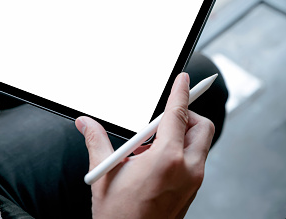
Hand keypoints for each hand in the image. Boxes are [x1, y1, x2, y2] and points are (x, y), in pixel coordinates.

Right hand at [75, 73, 214, 218]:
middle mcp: (187, 169)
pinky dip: (181, 151)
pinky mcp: (192, 190)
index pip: (179, 114)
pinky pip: (195, 160)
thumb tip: (85, 123)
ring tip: (152, 144)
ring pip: (200, 144)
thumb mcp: (105, 173)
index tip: (185, 80)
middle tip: (164, 117)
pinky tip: (155, 160)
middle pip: (201, 127)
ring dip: (183, 134)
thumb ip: (97, 141)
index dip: (182, 93)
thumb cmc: (119, 215)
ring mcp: (193, 181)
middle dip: (187, 115)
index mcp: (166, 159)